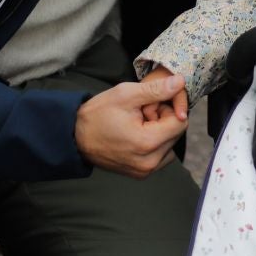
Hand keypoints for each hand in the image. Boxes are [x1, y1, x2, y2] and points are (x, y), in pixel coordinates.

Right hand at [74, 75, 188, 177]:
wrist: (74, 136)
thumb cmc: (98, 114)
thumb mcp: (126, 94)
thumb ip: (157, 89)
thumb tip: (181, 82)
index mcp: (148, 143)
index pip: (180, 122)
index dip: (167, 108)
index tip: (148, 105)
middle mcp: (150, 162)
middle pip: (176, 134)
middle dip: (162, 120)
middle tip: (139, 114)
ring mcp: (145, 171)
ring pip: (170, 145)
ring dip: (159, 132)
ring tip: (137, 125)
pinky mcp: (141, 173)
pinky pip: (160, 156)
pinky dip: (154, 144)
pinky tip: (136, 136)